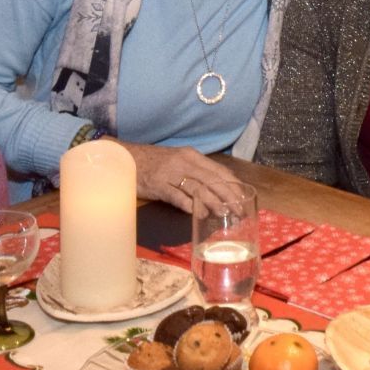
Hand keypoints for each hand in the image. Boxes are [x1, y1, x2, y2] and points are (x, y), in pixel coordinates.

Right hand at [115, 141, 249, 214]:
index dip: (233, 184)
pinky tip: (199, 214)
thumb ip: (194, 174)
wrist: (125, 157)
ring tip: (224, 214)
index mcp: (191, 156)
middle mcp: (184, 162)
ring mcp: (170, 173)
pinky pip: (177, 196)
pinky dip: (190, 206)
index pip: (218, 170)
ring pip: (197, 188)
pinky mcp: (158, 184)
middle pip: (212, 179)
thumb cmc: (153, 162)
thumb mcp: (177, 162)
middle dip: (228, 195)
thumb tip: (215, 191)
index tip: (244, 197)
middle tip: (239, 210)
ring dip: (213, 202)